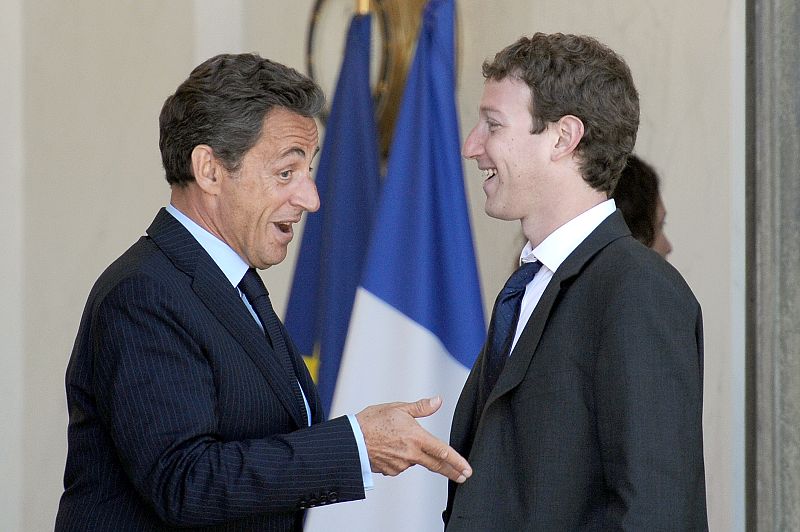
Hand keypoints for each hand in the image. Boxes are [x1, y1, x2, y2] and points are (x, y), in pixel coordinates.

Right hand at [355, 396, 471, 482]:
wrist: (351, 439)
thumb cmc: (372, 421)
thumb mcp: (398, 408)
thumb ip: (421, 407)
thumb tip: (438, 401)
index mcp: (416, 437)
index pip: (443, 452)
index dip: (457, 462)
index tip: (467, 470)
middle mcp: (411, 454)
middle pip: (436, 465)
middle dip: (451, 471)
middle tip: (463, 476)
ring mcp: (401, 465)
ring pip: (415, 461)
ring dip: (415, 454)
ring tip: (397, 440)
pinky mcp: (391, 471)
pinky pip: (401, 465)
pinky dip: (401, 458)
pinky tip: (390, 449)